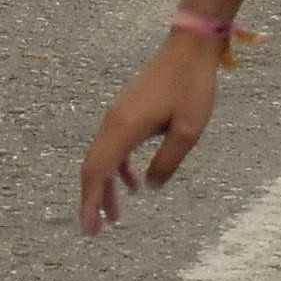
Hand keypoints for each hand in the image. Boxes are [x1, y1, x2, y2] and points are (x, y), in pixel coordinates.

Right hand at [78, 31, 228, 231]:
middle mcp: (113, 122)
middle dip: (92, 200)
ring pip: (103, 158)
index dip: (90, 201)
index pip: (97, 171)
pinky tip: (133, 184)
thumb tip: (148, 188)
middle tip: (96, 231)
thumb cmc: (191, 88)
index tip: (90, 229)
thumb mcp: (187, 131)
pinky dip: (119, 169)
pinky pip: (115, 147)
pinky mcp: (128, 113)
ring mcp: (118, 116)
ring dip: (106, 187)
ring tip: (115, 216)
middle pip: (93, 167)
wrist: (188, 50)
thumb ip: (166, 162)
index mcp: (123, 128)